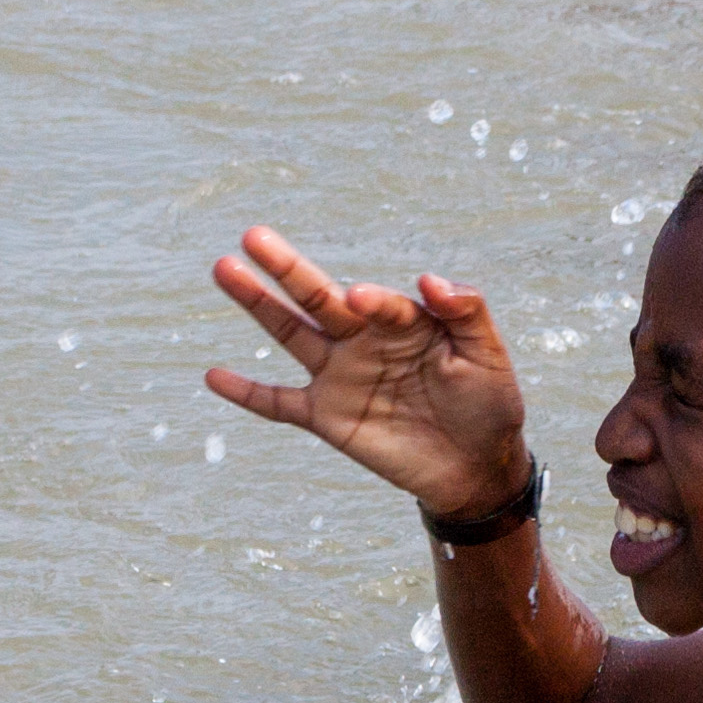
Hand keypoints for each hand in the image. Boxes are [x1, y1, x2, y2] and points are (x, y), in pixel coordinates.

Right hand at [203, 226, 534, 519]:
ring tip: (224, 267)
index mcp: (402, 321)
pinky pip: (278, 402)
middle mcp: (363, 340)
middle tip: (253, 235)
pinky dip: (247, 393)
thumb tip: (428, 278)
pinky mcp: (327, 417)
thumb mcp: (488, 355)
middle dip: (286, 267)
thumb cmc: (489, 404)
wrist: (478, 467)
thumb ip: (467, 311)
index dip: (371, 300)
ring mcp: (340, 376)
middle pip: (317, 297)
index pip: (377, 303)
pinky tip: (214, 376)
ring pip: (291, 334)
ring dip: (258, 304)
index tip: (360, 298)